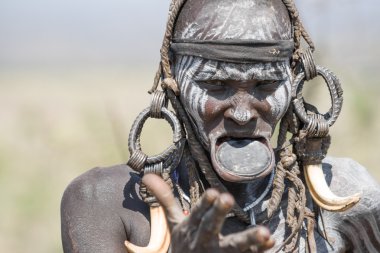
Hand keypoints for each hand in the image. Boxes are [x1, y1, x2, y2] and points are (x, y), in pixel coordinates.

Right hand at [142, 174, 274, 252]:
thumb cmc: (182, 245)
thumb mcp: (173, 223)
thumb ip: (165, 199)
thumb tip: (147, 176)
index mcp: (190, 228)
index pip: (196, 214)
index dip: (204, 204)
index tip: (214, 192)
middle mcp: (203, 242)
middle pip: (210, 228)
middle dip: (218, 214)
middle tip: (227, 198)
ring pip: (233, 247)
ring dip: (248, 240)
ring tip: (264, 232)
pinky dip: (258, 251)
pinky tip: (271, 241)